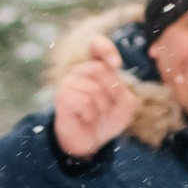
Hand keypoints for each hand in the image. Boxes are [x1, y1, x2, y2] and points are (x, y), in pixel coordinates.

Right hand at [51, 31, 134, 162]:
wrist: (90, 142)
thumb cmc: (106, 120)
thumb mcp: (125, 105)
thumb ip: (123, 88)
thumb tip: (109, 76)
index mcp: (95, 68)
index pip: (95, 44)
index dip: (105, 48)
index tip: (116, 64)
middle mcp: (79, 72)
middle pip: (100, 69)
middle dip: (111, 92)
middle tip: (106, 108)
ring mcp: (68, 83)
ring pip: (94, 88)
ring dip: (102, 107)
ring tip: (95, 115)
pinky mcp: (62, 97)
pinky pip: (84, 101)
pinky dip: (91, 114)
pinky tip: (85, 118)